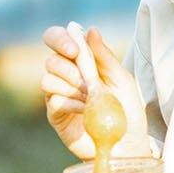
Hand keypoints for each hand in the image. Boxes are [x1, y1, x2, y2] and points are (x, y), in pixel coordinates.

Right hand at [41, 23, 149, 160]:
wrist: (127, 143)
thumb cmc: (127, 109)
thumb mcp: (121, 78)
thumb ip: (104, 55)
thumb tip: (90, 30)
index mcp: (80, 60)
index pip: (58, 39)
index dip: (60, 39)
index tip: (74, 51)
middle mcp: (66, 75)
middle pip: (50, 60)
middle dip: (68, 69)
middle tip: (86, 82)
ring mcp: (59, 94)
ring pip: (46, 79)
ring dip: (70, 87)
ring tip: (89, 99)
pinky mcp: (55, 114)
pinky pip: (53, 100)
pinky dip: (71, 103)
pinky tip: (84, 111)